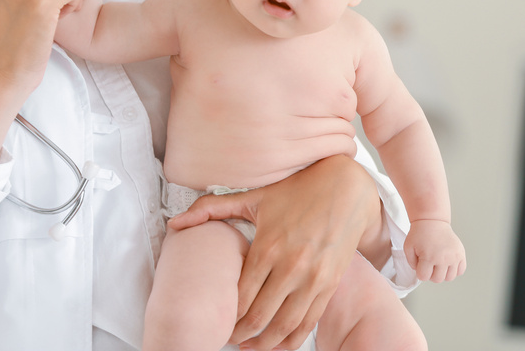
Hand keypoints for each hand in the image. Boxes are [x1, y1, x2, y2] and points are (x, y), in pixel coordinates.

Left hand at [167, 155, 381, 350]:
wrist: (348, 189)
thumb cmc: (297, 191)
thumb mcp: (255, 197)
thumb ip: (212, 208)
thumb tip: (175, 222)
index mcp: (268, 246)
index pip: (239, 296)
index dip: (225, 315)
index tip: (216, 321)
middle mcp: (291, 266)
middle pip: (258, 317)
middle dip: (239, 334)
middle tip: (228, 337)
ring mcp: (313, 278)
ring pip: (283, 326)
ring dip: (263, 344)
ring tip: (249, 346)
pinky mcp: (330, 284)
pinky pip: (308, 322)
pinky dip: (291, 340)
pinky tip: (277, 344)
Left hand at [404, 219, 465, 282]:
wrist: (432, 221)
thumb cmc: (419, 234)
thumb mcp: (408, 247)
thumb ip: (411, 264)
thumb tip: (421, 273)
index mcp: (429, 257)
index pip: (424, 277)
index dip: (420, 272)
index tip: (421, 264)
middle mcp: (443, 258)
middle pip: (438, 279)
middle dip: (431, 274)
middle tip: (429, 264)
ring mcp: (454, 256)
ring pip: (450, 278)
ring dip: (443, 273)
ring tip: (438, 264)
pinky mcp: (461, 254)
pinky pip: (461, 271)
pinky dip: (454, 270)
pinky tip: (448, 263)